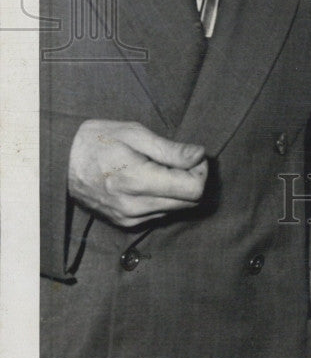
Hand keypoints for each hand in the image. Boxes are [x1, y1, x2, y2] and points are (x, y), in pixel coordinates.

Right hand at [68, 119, 207, 227]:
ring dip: (178, 189)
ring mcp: (130, 219)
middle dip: (193, 179)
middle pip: (189, 202)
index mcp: (138, 181)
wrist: (61, 163)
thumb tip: (200, 155)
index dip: (201, 171)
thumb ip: (169, 149)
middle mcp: (135, 207)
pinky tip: (150, 180)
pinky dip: (164, 197)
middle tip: (180, 159)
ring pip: (176, 209)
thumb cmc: (99, 141)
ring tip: (160, 167)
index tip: (192, 156)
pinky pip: (160, 213)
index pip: (193, 190)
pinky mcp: (126, 224)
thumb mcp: (134, 134)